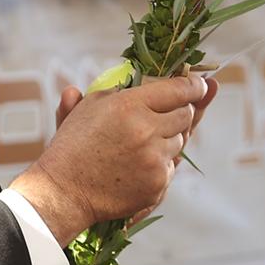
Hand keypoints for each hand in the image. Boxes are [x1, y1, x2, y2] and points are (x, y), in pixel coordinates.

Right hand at [12, 74, 209, 246]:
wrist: (64, 191)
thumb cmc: (73, 146)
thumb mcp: (88, 107)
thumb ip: (116, 88)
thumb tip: (138, 73)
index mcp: (129, 106)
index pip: (178, 89)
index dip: (194, 86)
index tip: (200, 85)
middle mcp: (146, 130)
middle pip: (186, 115)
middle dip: (180, 112)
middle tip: (165, 116)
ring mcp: (154, 159)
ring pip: (180, 141)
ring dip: (167, 140)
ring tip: (140, 145)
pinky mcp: (157, 183)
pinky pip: (171, 167)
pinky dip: (159, 165)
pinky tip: (136, 166)